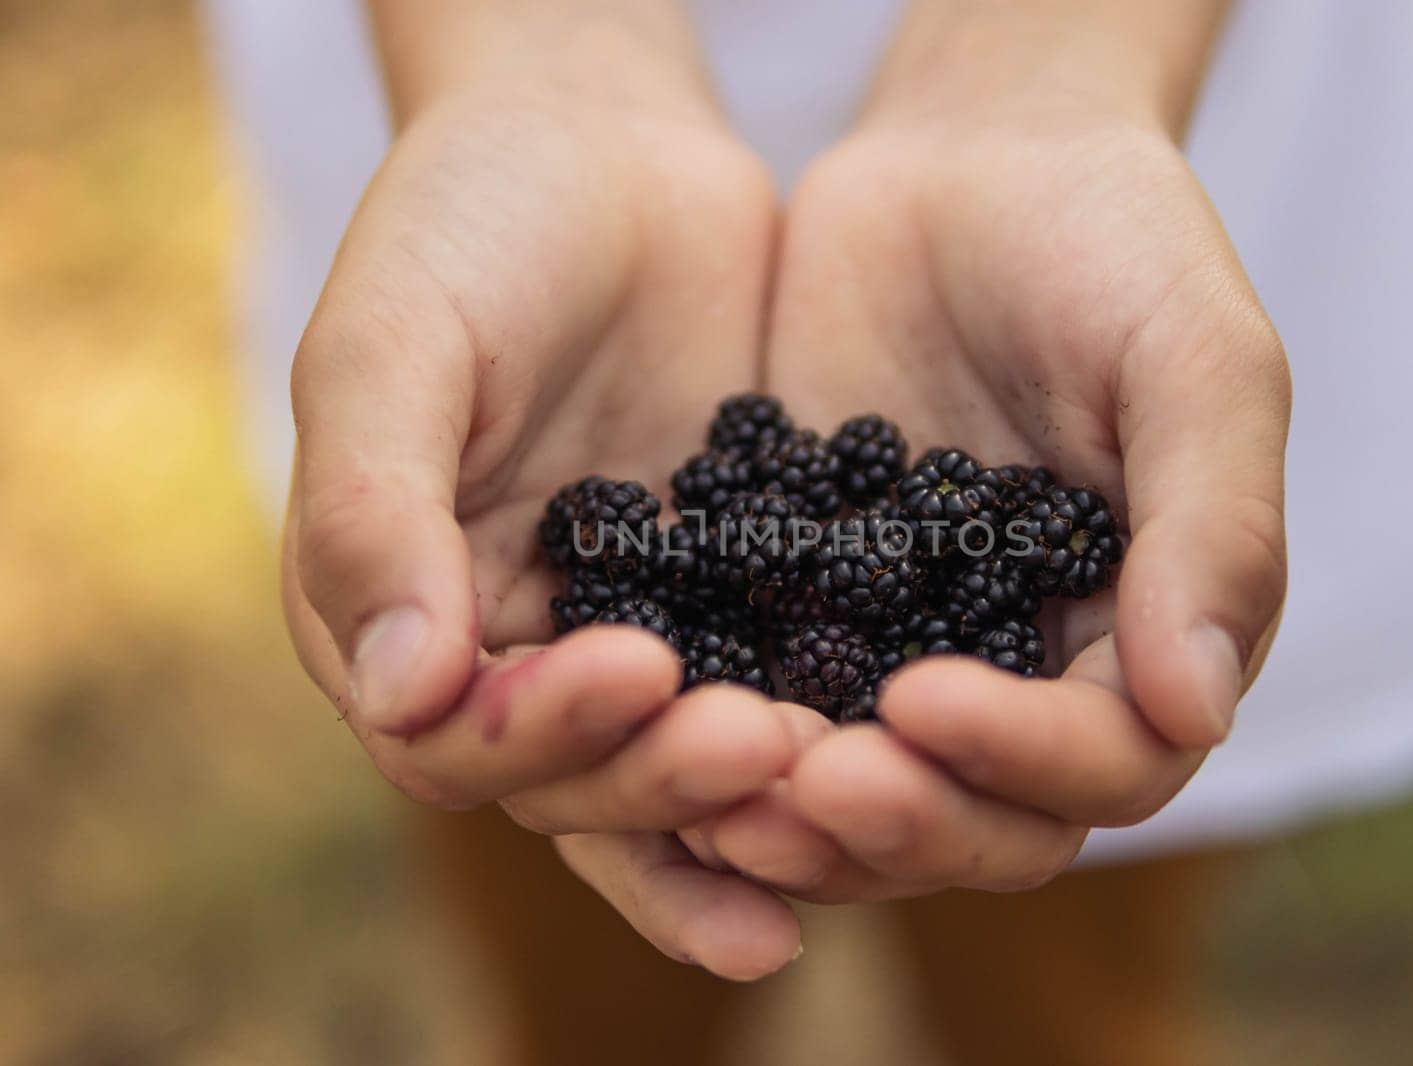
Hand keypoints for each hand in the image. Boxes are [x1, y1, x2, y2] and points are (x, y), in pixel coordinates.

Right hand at [283, 20, 802, 976]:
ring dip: (751, 795)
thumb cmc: (466, 222)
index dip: (534, 731)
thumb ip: (371, 513)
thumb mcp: (391, 345)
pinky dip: (826, 732)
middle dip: (663, 778)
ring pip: (679, 765)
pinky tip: (907, 751)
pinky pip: (774, 686)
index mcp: (396, 615)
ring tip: (846, 777)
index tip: (635, 670)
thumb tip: (401, 695)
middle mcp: (511, 650)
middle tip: (764, 742)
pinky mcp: (734, 600)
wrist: (604, 146)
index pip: (447, 741)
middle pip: (577, 782)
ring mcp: (628, 631)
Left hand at [697, 46, 1289, 901]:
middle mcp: (1029, 672)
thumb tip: (1199, 712)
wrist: (971, 157)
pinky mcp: (800, 608)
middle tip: (810, 781)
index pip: (1110, 761)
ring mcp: (906, 648)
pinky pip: (762, 698)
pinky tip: (650, 720)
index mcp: (1143, 635)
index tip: (921, 701)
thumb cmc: (1112, 242)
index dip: (1023, 759)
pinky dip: (715, 732)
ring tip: (715, 791)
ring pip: (865, 792)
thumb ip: (1216, 528)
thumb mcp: (1195, 359)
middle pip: (983, 818)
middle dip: (902, 819)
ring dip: (799, 818)